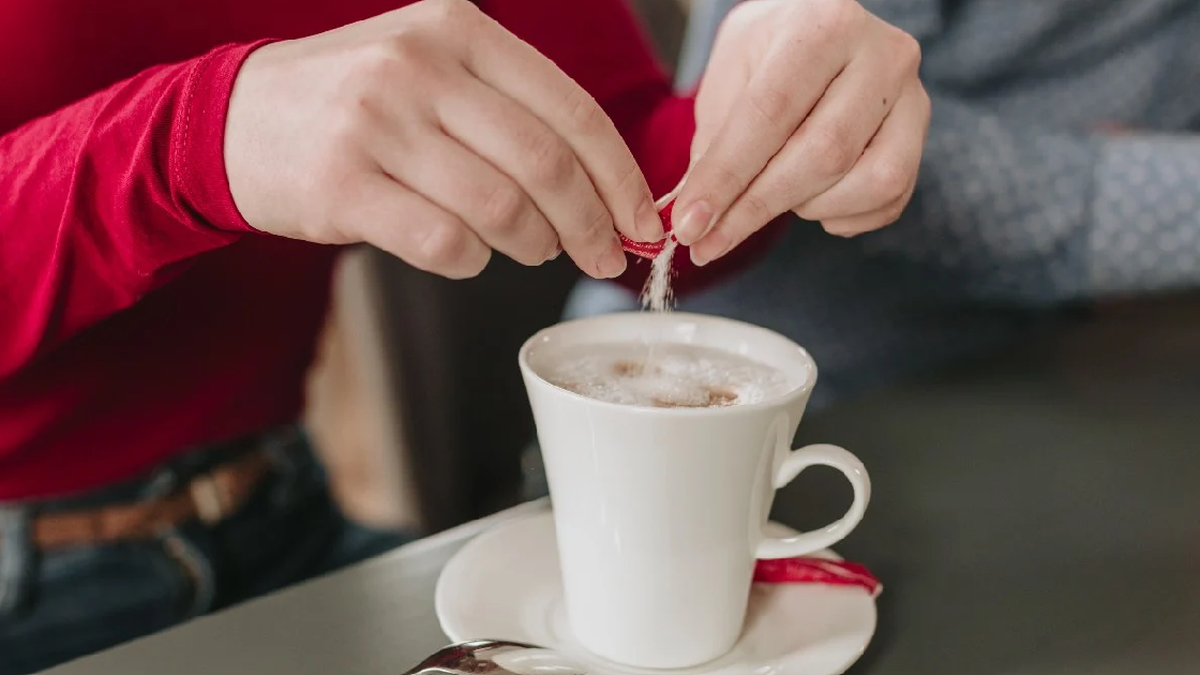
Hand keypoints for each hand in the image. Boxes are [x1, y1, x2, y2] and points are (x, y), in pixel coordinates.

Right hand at [225, 0, 662, 279]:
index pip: (571, 110)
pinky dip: (472, 261)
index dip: (619, 176)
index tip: (641, 220)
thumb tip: (603, 187)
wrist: (235, 118)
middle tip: (604, 257)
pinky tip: (467, 253)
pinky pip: (444, 242)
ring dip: (533, 244)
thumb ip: (511, 110)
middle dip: (591, 224)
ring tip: (532, 249)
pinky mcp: (343, 183)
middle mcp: (419, 66)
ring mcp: (377, 123)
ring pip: (500, 208)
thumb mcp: (432, 69)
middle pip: (545, 164)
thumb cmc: (357, 103)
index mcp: (458, 29)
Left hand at [671, 0, 930, 264]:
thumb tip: (693, 219)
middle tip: (708, 241)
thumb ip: (713, 147)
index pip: (771, 113)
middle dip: (757, 207)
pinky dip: (842, 216)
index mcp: (823, 24)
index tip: (690, 225)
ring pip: (869, 181)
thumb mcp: (728, 81)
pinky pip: (889, 199)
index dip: (727, 177)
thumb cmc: (766, 60)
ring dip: (809, 207)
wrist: (818, 38)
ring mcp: (913, 96)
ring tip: (775, 194)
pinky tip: (812, 200)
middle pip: (824, 152)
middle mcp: (882, 54)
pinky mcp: (921, 136)